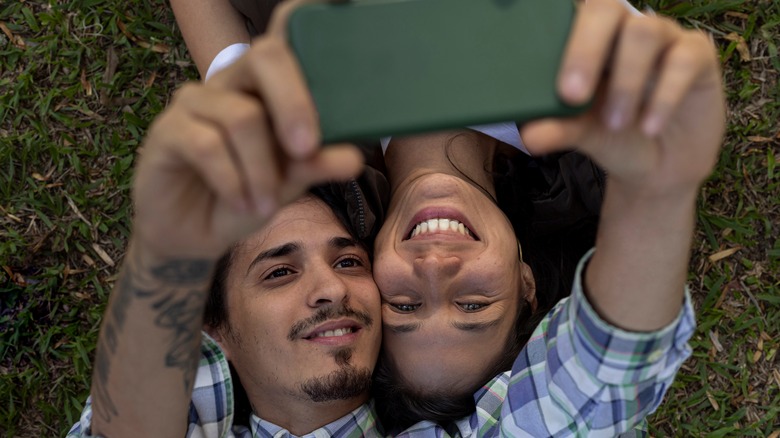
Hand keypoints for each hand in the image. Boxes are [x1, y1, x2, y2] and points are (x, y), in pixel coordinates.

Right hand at [132, 3, 362, 259]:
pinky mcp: (167, 129)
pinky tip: (240, 203)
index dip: (309, 16)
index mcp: (269, 86)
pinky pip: (208, 146)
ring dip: (261, 171)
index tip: (340, 6)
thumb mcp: (288, 183)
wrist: (192, 233)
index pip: (287, 35)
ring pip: (243, 117)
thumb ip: (316, 165)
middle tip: (307, 150)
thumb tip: (353, 157)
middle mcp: (233, 81)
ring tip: (266, 204)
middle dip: (294, 104)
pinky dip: (233, 182)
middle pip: (267, 57)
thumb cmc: (245, 195)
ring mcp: (197, 101)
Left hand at [521, 0, 725, 197]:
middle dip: (585, 50)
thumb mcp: (584, 135)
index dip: (556, 26)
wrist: (661, 168)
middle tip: (572, 95)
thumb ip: (559, 129)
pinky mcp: (698, 54)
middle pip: (605, 8)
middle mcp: (624, 28)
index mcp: (588, 39)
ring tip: (615, 123)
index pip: (572, 13)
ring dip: (625, 81)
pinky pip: (683, 60)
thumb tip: (529, 136)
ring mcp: (663, 36)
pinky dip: (664, 96)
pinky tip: (649, 126)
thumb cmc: (616, 137)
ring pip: (644, 32)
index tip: (549, 77)